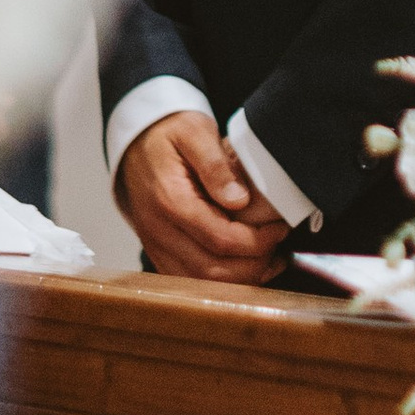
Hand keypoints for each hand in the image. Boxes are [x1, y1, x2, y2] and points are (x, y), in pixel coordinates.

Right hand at [117, 111, 291, 283]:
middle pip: (212, 270)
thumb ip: (216, 165)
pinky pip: (188, 280)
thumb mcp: (195, 132)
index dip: (257, 241)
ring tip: (268, 261)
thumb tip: (239, 199)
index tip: (279, 228)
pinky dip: (218, 282)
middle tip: (278, 247)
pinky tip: (243, 267)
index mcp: (170, 200)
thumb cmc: (169, 134)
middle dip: (253, 265)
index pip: (220, 239)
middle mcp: (159, 230)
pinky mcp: (157, 251)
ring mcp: (155, 244)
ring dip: (238, 279)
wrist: (136, 142)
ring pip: (200, 282)